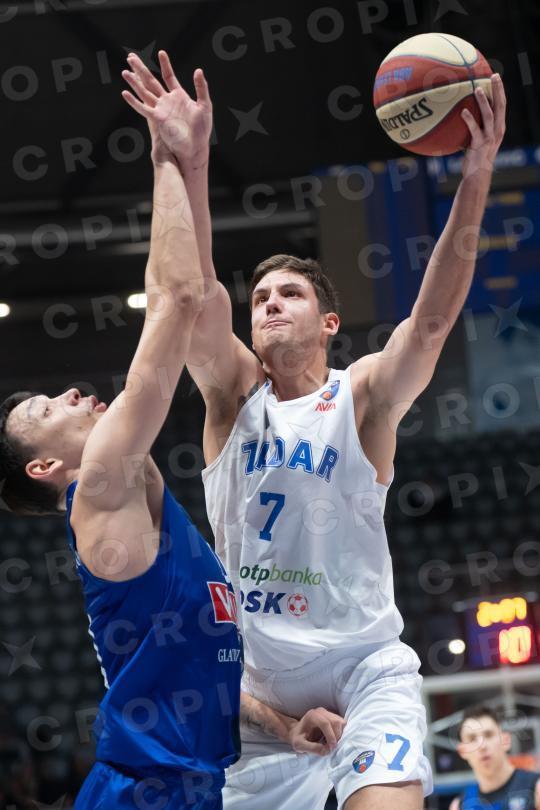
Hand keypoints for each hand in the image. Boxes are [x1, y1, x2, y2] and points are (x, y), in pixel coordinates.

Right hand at [122, 50, 211, 168]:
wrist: (195, 147)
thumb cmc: (202, 130)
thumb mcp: (205, 106)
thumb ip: (201, 88)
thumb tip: (198, 70)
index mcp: (179, 96)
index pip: (169, 76)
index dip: (165, 64)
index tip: (161, 53)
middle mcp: (167, 101)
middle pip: (151, 81)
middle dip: (141, 69)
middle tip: (131, 57)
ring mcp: (161, 110)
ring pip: (144, 92)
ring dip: (134, 82)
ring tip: (124, 71)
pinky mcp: (157, 119)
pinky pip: (143, 109)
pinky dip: (134, 101)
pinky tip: (125, 93)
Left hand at [287, 707, 345, 755]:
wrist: (297, 732)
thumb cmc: (298, 738)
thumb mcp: (300, 745)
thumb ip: (312, 748)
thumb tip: (328, 750)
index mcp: (312, 716)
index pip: (325, 723)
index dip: (330, 736)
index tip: (331, 747)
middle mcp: (321, 712)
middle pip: (335, 722)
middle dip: (336, 736)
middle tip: (331, 747)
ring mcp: (327, 713)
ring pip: (340, 722)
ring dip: (340, 734)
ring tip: (332, 743)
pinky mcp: (332, 717)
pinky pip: (342, 723)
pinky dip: (341, 732)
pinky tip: (333, 739)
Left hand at [461, 73, 505, 178]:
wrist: (477, 175)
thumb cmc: (475, 158)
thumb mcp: (478, 140)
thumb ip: (475, 127)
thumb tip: (461, 113)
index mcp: (499, 127)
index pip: (502, 105)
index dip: (500, 90)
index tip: (496, 77)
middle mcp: (497, 130)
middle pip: (500, 106)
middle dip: (498, 90)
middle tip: (494, 76)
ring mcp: (489, 137)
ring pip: (489, 115)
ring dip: (484, 102)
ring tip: (477, 89)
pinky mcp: (480, 144)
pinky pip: (475, 129)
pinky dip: (469, 120)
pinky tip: (463, 112)